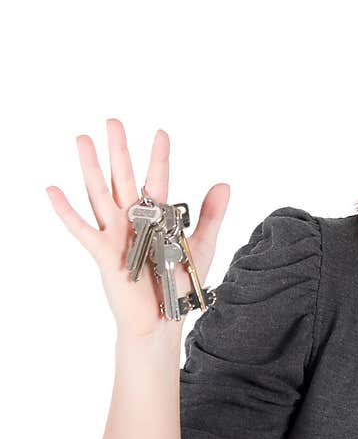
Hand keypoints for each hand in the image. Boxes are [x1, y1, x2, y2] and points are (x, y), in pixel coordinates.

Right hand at [46, 119, 229, 339]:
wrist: (163, 317)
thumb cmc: (179, 283)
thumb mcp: (201, 244)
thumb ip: (211, 214)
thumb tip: (224, 184)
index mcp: (158, 217)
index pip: (158, 179)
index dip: (159, 157)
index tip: (161, 132)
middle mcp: (134, 220)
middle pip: (124, 177)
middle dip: (119, 150)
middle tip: (113, 121)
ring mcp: (116, 234)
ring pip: (100, 193)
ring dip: (91, 167)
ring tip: (83, 139)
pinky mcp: (103, 252)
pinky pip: (81, 228)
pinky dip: (65, 210)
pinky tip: (53, 189)